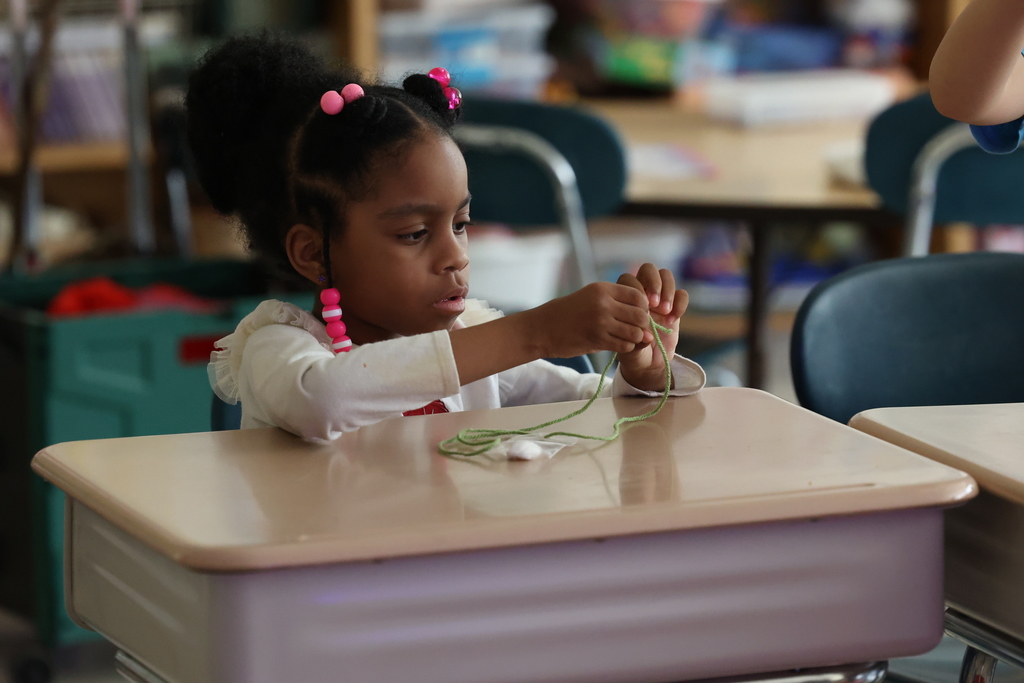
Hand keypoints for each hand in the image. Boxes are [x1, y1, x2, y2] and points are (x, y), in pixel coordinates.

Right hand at [527, 281, 650, 358]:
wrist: (543, 328)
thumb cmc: (568, 313)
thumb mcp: (591, 297)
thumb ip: (615, 301)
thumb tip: (645, 313)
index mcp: (603, 289)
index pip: (638, 296)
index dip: (643, 307)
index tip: (637, 314)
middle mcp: (604, 303)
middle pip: (640, 315)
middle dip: (642, 325)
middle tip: (635, 329)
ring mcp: (601, 322)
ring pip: (635, 332)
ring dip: (635, 338)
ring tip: (627, 338)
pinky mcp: (597, 339)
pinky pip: (625, 345)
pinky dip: (626, 347)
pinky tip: (618, 344)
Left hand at [615, 264, 688, 391]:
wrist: (649, 363)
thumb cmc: (633, 353)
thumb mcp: (629, 349)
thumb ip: (635, 339)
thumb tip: (647, 330)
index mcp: (625, 298)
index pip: (628, 279)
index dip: (635, 289)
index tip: (640, 308)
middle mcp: (643, 293)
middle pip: (648, 269)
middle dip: (654, 282)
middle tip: (655, 304)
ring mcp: (660, 298)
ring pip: (666, 275)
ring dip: (667, 290)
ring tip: (664, 312)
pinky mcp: (675, 306)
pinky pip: (682, 293)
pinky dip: (680, 303)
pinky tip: (673, 319)